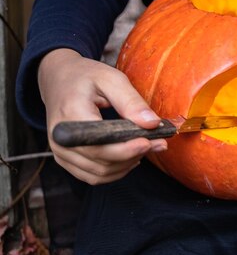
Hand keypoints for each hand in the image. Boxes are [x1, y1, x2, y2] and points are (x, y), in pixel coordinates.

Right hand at [38, 48, 166, 184]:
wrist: (60, 80)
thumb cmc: (86, 77)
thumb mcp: (111, 78)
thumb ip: (131, 101)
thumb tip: (152, 123)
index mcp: (70, 115)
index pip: (99, 145)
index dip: (126, 149)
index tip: (148, 142)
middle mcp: (60, 139)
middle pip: (102, 162)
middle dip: (134, 155)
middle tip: (159, 143)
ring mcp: (61, 152)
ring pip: (101, 173)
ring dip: (128, 164)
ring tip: (148, 147)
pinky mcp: (66, 160)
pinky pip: (94, 176)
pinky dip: (116, 170)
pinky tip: (131, 156)